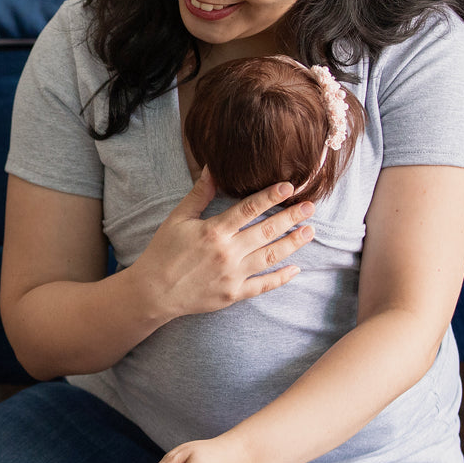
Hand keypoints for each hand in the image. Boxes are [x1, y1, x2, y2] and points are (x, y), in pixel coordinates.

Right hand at [128, 169, 314, 323]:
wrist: (153, 292)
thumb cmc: (163, 252)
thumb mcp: (178, 219)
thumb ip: (199, 195)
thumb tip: (213, 168)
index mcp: (214, 231)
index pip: (249, 208)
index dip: (271, 196)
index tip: (290, 187)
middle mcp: (227, 253)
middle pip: (266, 231)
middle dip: (291, 217)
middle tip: (310, 206)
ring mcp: (232, 275)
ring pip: (270, 256)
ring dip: (292, 243)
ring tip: (310, 231)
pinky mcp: (233, 294)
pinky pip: (263, 286)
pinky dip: (281, 278)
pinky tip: (296, 268)